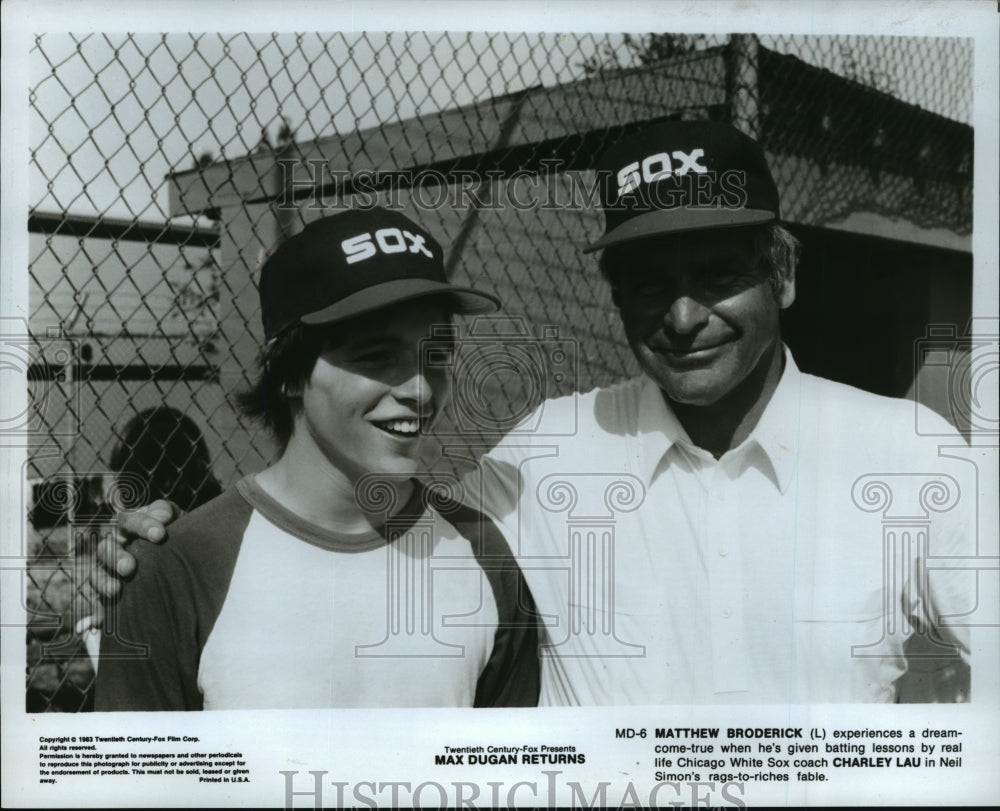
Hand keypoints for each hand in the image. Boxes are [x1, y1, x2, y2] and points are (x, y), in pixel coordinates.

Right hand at [76, 500, 181, 630]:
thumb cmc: (179, 535)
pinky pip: (98, 606)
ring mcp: (110, 571)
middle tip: (129, 568)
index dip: (143, 526)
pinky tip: (88, 627)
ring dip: (102, 582)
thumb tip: (163, 519)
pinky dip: (93, 616)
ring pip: (96, 574)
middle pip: (105, 548)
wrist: (185, 561)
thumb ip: (168, 513)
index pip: (129, 521)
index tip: (160, 535)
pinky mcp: (111, 594)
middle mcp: (115, 546)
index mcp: (130, 526)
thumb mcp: (179, 520)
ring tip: (116, 590)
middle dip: (115, 557)